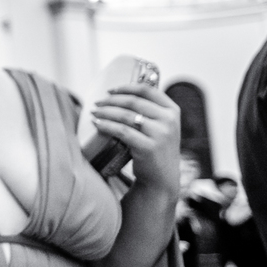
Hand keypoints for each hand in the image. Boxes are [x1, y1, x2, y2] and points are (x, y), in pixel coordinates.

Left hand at [92, 83, 180, 200]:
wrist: (161, 178)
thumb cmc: (156, 149)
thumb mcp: (161, 127)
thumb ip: (149, 111)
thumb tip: (120, 95)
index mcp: (173, 110)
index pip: (147, 90)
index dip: (126, 88)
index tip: (110, 90)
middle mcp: (169, 120)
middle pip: (133, 101)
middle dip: (111, 101)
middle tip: (96, 103)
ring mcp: (161, 134)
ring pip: (125, 115)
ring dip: (105, 112)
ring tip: (94, 113)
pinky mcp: (149, 147)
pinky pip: (121, 131)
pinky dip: (106, 125)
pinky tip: (96, 124)